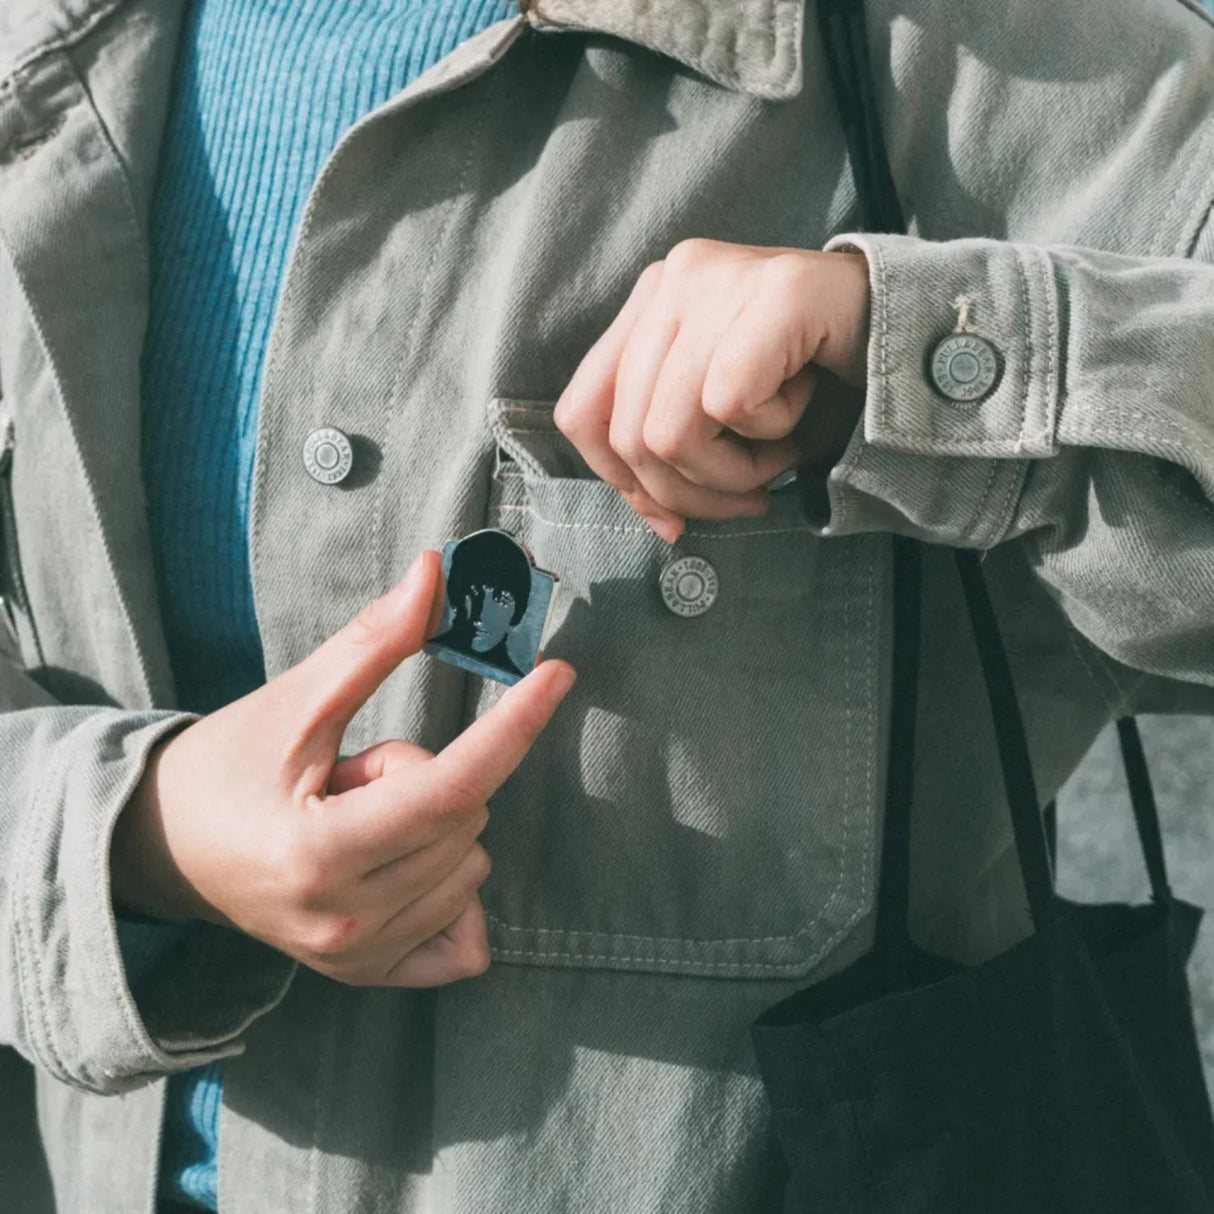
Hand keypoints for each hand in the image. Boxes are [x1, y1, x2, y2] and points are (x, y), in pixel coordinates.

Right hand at [110, 550, 575, 987]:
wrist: (163, 850)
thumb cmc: (224, 767)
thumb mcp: (294, 700)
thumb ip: (373, 642)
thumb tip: (436, 571)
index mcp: (318, 852)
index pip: (452, 787)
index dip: (515, 725)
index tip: (558, 674)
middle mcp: (343, 920)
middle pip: (467, 819)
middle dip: (432, 772)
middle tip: (355, 773)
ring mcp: (357, 959)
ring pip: (472, 866)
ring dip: (439, 826)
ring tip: (356, 820)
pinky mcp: (367, 976)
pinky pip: (467, 939)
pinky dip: (456, 891)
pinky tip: (404, 870)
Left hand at [554, 239, 869, 541]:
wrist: (912, 332)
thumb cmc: (812, 381)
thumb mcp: (718, 413)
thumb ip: (667, 446)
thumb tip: (655, 517)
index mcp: (649, 301)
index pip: (581, 412)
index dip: (620, 482)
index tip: (671, 517)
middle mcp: (674, 277)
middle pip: (630, 436)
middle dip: (692, 492)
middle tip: (751, 493)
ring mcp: (719, 277)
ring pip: (672, 432)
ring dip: (734, 471)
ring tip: (780, 450)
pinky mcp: (773, 293)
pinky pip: (731, 405)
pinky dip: (771, 434)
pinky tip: (803, 409)